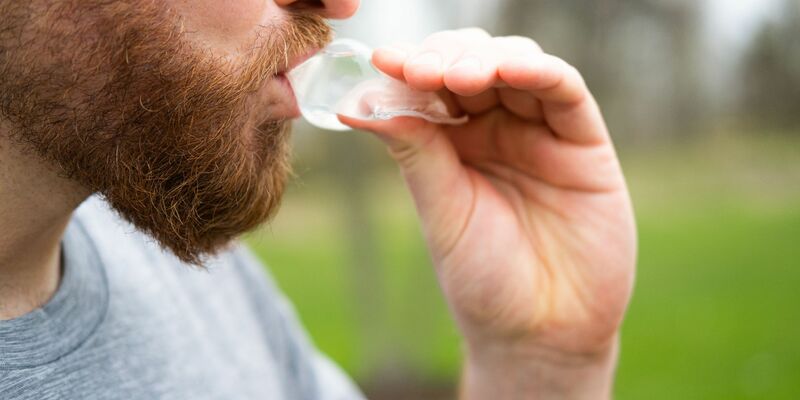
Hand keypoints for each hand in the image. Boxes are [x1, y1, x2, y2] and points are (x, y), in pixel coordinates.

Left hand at [340, 29, 635, 397]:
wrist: (540, 334)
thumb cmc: (484, 279)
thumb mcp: (442, 211)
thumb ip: (414, 151)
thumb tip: (358, 102)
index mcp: (454, 144)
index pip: (433, 86)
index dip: (410, 66)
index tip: (383, 59)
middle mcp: (497, 130)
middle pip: (474, 63)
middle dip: (446, 57)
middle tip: (421, 70)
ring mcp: (541, 133)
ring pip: (518, 66)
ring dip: (487, 58)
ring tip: (457, 76)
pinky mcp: (584, 144)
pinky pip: (566, 93)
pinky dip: (540, 72)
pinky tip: (510, 71)